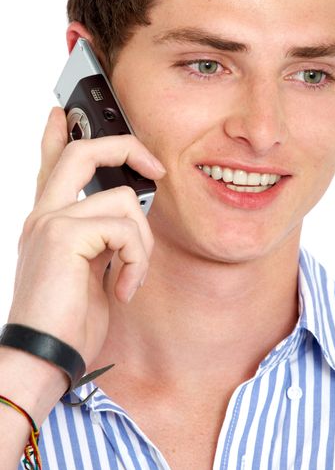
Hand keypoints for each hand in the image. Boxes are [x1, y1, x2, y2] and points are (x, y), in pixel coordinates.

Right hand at [8, 107, 164, 369]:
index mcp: (48, 221)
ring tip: (130, 277)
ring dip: (143, 244)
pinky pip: (126, 228)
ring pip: (126, 200)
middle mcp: (45, 215)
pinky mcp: (64, 235)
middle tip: (155, 166)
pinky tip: (123, 288)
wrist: (43, 356)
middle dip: (126, 148)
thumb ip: (100, 239)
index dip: (55, 135)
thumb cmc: (66, 321)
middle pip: (83, 153)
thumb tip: (129, 220)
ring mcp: (51, 221)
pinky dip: (137, 261)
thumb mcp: (88, 271)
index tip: (59, 113)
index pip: (51, 166)